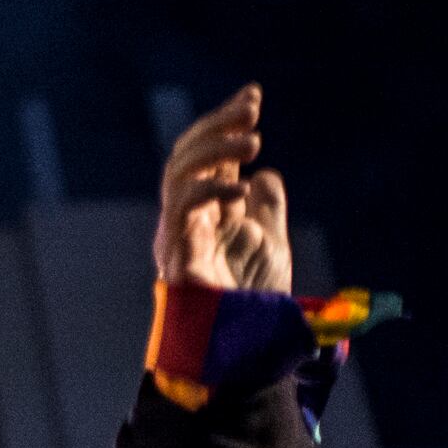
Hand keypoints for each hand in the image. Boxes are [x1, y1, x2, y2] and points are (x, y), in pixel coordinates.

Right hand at [153, 83, 289, 294]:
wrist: (248, 350)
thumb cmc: (255, 306)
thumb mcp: (271, 245)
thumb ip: (266, 210)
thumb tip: (263, 175)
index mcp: (207, 212)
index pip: (209, 155)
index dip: (225, 123)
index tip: (252, 97)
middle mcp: (186, 219)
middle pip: (189, 155)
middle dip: (217, 125)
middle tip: (252, 106)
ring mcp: (178, 236)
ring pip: (179, 173)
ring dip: (213, 149)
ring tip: (253, 140)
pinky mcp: (176, 256)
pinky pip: (181, 209)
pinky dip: (208, 190)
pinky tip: (240, 184)